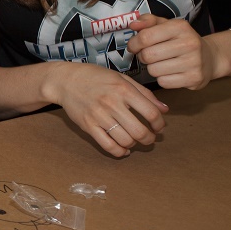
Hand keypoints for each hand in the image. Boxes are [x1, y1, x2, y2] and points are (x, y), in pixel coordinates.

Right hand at [53, 64, 167, 156]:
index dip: (160, 124)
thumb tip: (164, 109)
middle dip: (150, 138)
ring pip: (126, 140)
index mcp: (123, 89)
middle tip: (149, 137)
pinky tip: (124, 149)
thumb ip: (144, 93)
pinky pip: (108, 146)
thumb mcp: (121, 78)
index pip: (151, 113)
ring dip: (135, 144)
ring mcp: (99, 116)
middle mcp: (112, 103)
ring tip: (135, 140)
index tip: (159, 126)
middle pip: (140, 131)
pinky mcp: (88, 126)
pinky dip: (120, 152)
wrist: (65, 80)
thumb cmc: (95, 77)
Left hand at [128, 14, 216, 89]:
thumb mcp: (166, 24)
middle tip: (148, 55)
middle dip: (143, 56)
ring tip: (161, 63)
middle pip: (148, 55)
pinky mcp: (194, 78)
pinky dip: (162, 79)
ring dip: (152, 68)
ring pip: (154, 70)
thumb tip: (133, 24)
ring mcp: (194, 62)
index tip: (134, 46)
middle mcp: (189, 43)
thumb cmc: (181, 40)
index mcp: (180, 27)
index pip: (145, 37)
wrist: (210, 57)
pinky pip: (164, 82)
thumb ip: (148, 21)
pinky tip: (169, 72)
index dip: (134, 44)